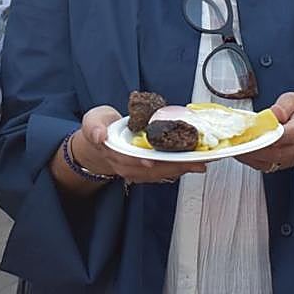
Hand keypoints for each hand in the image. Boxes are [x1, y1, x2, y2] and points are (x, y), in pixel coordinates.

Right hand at [67, 106, 206, 183]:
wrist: (101, 141)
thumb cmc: (100, 127)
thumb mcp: (93, 121)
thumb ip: (94, 128)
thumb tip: (99, 135)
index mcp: (114, 153)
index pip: (130, 160)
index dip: (143, 161)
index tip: (154, 160)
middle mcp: (128, 165)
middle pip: (152, 169)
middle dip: (174, 166)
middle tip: (194, 161)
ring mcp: (138, 169)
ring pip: (161, 172)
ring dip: (181, 168)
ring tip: (201, 163)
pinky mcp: (148, 168)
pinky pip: (165, 171)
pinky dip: (180, 167)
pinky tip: (195, 164)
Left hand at [235, 92, 293, 173]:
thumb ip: (285, 105)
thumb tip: (274, 113)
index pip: (288, 134)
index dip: (269, 133)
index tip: (253, 128)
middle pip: (275, 151)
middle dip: (253, 146)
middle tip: (237, 138)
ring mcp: (292, 159)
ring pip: (269, 162)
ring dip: (249, 155)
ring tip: (234, 144)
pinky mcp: (283, 165)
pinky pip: (266, 166)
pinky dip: (251, 160)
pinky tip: (240, 151)